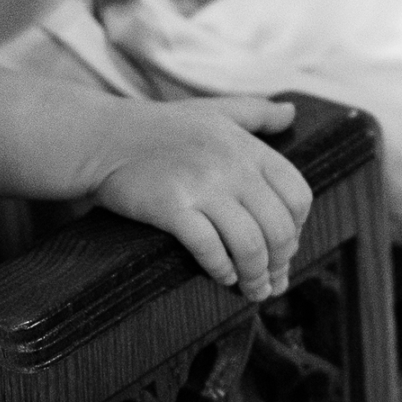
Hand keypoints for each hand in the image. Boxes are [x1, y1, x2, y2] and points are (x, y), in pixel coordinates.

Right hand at [82, 97, 312, 299]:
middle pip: (279, 229)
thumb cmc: (160, 127)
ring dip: (255, 277)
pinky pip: (210, 249)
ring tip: (252, 290)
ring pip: (250, 246)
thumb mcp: (214, 111)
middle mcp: (231, 166)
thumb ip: (256, 113)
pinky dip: (222, 269)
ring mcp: (201, 186)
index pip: (298, 195)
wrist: (102, 137)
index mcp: (247, 147)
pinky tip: (223, 276)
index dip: (299, 229)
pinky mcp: (172, 207)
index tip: (287, 247)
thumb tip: (291, 113)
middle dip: (281, 264)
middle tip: (273, 282)